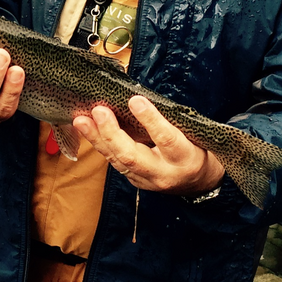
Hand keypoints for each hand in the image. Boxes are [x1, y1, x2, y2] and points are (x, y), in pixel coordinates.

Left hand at [72, 95, 225, 194]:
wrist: (200, 183)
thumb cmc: (196, 150)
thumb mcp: (193, 134)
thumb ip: (170, 120)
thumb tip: (138, 98)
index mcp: (184, 158)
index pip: (166, 139)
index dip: (150, 120)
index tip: (135, 100)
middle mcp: (163, 173)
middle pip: (133, 156)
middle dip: (112, 134)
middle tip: (99, 111)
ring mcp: (146, 181)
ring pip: (118, 161)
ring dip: (97, 139)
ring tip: (81, 120)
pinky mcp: (135, 181)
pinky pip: (115, 163)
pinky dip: (100, 145)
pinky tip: (88, 130)